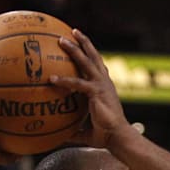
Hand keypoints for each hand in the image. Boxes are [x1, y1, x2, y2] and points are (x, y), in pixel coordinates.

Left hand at [51, 29, 132, 148]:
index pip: (98, 67)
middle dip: (83, 43)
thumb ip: (74, 130)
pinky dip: (64, 80)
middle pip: (94, 57)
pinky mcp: (97, 92)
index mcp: (105, 88)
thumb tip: (60, 136)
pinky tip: (51, 79)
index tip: (82, 44)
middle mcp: (105, 83)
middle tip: (71, 32)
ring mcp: (101, 85)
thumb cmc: (106, 135)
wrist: (118, 137)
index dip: (91, 55)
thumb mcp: (87, 131)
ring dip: (74, 49)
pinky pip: (77, 83)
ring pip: (86, 62)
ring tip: (62, 40)